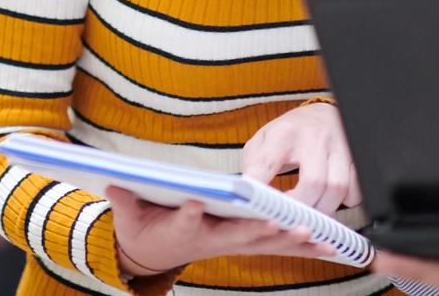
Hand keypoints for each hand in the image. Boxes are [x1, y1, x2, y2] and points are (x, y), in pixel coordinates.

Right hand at [107, 188, 336, 277]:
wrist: (150, 256)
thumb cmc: (141, 229)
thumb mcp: (126, 215)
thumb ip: (124, 199)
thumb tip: (112, 182)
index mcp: (179, 230)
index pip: (185, 220)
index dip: (190, 212)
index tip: (195, 202)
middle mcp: (209, 240)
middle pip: (234, 235)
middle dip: (256, 229)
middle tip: (275, 223)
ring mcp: (228, 243)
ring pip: (262, 242)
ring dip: (287, 240)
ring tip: (312, 234)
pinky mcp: (242, 244)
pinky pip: (274, 246)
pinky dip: (300, 244)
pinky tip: (326, 244)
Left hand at [241, 102, 360, 214]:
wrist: (320, 114)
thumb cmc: (288, 133)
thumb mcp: (263, 140)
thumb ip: (254, 165)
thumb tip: (248, 195)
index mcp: (284, 133)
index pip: (268, 163)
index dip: (260, 187)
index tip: (256, 206)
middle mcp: (314, 138)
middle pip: (313, 182)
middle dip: (301, 208)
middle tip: (290, 220)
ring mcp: (339, 147)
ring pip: (337, 189)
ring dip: (323, 210)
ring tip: (310, 216)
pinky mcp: (356, 158)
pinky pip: (356, 190)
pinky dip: (345, 202)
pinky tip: (331, 201)